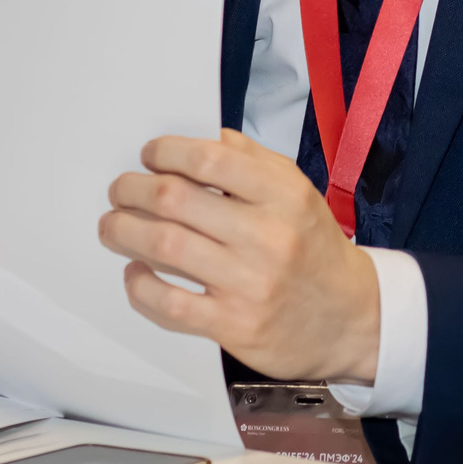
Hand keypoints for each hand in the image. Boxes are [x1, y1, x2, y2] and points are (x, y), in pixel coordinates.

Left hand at [100, 129, 378, 382]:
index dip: (167, 152)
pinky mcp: (234, 325)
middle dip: (133, 190)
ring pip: (165, 247)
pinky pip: (170, 303)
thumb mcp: (300, 194)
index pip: (209, 159)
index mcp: (284, 195)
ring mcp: (249, 283)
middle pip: (175, 200)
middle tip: (119, 190)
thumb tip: (209, 139)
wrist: (350, 318)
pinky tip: (135, 272)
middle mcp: (267, 236)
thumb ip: (255, 162)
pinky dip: (140, 286)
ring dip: (124, 231)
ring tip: (112, 226)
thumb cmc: (315, 250)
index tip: (150, 156)